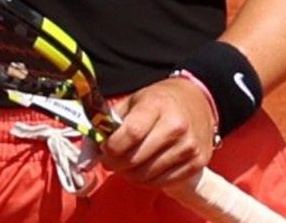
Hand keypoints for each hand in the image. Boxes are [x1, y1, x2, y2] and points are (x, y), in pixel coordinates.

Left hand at [98, 75, 216, 188]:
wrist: (197, 102)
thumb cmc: (158, 102)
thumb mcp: (132, 102)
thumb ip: (109, 124)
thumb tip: (87, 156)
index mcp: (157, 105)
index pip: (131, 133)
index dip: (112, 147)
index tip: (104, 150)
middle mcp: (177, 127)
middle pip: (137, 158)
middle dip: (116, 164)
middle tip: (110, 161)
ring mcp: (189, 147)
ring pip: (148, 175)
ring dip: (130, 175)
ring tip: (126, 166)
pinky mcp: (198, 164)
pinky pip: (164, 183)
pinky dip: (147, 181)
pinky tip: (143, 171)